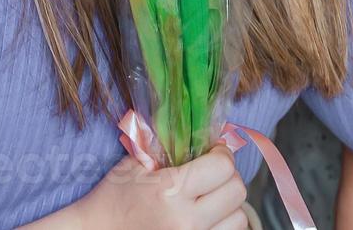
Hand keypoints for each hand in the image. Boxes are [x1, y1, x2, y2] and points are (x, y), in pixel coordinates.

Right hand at [58, 146, 248, 229]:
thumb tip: (205, 132)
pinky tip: (207, 216)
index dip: (221, 153)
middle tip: (213, 173)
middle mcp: (186, 220)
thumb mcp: (137, 164)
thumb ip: (169, 146)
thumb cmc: (114, 197)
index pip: (222, 166)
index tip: (213, 151)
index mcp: (170, 191)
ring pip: (238, 219)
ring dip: (228, 204)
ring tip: (210, 197)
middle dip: (227, 176)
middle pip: (237, 191)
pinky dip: (222, 224)